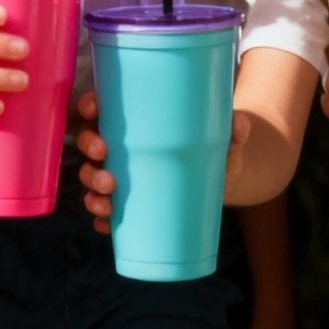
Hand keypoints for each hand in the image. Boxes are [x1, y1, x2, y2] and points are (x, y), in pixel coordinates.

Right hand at [78, 92, 249, 232]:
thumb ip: (234, 128)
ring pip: (91, 176)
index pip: (101, 106)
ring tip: (108, 193)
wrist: (222, 178)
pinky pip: (105, 211)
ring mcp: (122, 175)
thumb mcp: (223, 136)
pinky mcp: (129, 203)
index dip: (89, 106)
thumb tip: (240, 125)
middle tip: (104, 153)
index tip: (93, 110)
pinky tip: (106, 223)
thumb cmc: (215, 146)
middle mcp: (121, 146)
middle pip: (89, 141)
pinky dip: (102, 218)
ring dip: (91, 185)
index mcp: (134, 119)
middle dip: (89, 146)